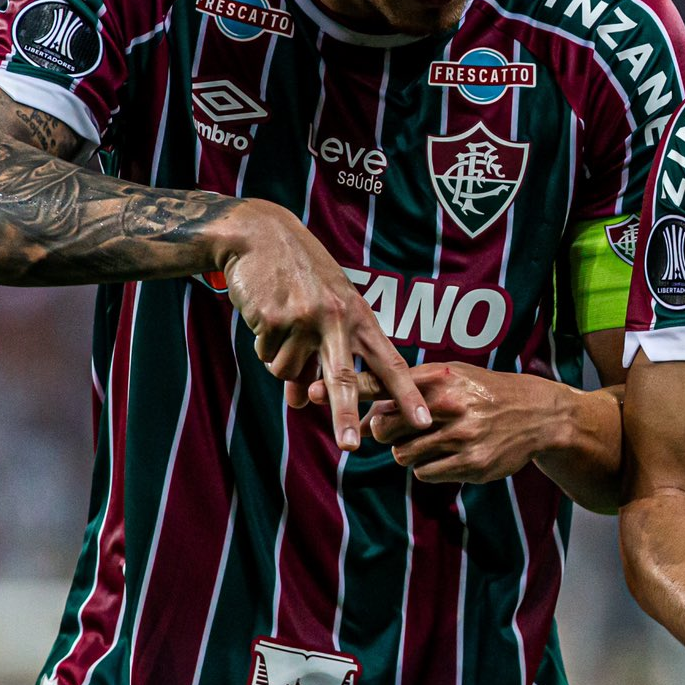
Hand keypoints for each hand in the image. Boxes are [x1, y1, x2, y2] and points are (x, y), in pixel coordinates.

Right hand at [216, 199, 427, 450]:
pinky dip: (263, 344)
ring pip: (289, 372)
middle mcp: (337, 318)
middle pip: (344, 378)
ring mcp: (305, 318)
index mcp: (359, 316)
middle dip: (347, 416)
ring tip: (283, 323)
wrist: (260, 236)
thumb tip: (300, 404)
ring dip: (281, 359)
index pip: (390, 362)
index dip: (408, 394)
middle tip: (353, 448)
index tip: (424, 422)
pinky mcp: (273, 318)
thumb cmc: (299, 276)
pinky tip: (266, 315)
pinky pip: (265, 355)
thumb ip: (317, 359)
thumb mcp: (321, 311)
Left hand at [320, 362, 584, 483]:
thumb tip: (366, 414)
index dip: (345, 388)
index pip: (382, 384)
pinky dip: (430, 467)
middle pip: (385, 428)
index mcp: (440, 379)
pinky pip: (425, 473)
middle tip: (405, 428)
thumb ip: (409, 389)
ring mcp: (461, 437)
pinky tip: (452, 454)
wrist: (537, 414)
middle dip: (386, 432)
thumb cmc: (483, 392)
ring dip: (410, 452)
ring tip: (437, 440)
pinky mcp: (470, 464)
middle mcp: (449, 406)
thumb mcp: (451, 377)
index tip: (312, 390)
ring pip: (403, 455)